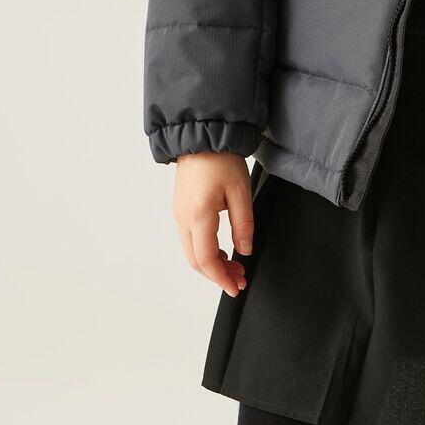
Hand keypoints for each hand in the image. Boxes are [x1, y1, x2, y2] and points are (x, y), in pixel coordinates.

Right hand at [173, 152, 254, 296]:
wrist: (202, 136)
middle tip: (239, 279)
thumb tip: (245, 249)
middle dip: (218, 275)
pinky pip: (190, 239)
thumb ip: (243, 224)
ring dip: (212, 263)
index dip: (221, 278)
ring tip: (235, 266)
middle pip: (196, 260)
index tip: (235, 288)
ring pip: (192, 251)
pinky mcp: (181, 209)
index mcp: (198, 216)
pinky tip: (222, 250)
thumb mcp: (240, 191)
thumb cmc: (220, 159)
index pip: (207, 259)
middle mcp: (183, 218)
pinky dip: (205, 251)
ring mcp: (179, 214)